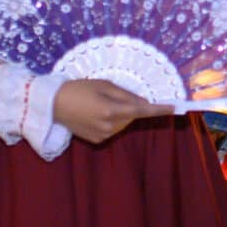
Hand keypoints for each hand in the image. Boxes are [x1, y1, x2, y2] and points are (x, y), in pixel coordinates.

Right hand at [54, 78, 172, 143]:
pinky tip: (94, 114)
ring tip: (98, 104)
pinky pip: (113, 129)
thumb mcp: (104, 85)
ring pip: (124, 123)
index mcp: (111, 110)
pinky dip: (110, 121)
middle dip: (130, 106)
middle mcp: (109, 126)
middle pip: (132, 116)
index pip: (142, 110)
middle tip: (110, 95)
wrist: (53, 105)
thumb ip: (126, 95)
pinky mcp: (97, 140)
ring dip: (120, 114)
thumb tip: (144, 102)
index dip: (159, 109)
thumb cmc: (79, 89)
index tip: (174, 108)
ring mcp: (103, 135)